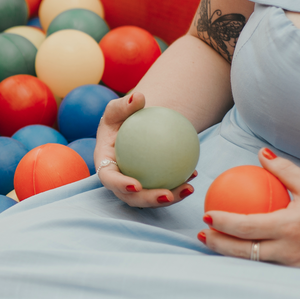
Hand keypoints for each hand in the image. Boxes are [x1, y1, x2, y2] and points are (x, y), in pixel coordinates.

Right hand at [96, 92, 195, 208]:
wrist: (132, 126)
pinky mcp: (150, 184)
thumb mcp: (118, 109)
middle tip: (168, 195)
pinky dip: (178, 184)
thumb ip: (125, 105)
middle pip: (131, 197)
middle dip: (149, 200)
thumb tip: (138, 97)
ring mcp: (134, 185)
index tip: (137, 186)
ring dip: (171, 197)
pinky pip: (164, 187)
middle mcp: (118, 179)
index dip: (120, 186)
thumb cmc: (121, 116)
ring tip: (188, 188)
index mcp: (105, 164)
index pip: (109, 178)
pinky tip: (194, 174)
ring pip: (151, 197)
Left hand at [199, 148, 299, 269]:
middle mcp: (287, 249)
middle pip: (242, 250)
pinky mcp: (294, 271)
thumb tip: (261, 154)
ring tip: (212, 241)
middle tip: (202, 232)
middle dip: (217, 243)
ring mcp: (290, 263)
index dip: (224, 222)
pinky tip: (237, 247)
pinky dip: (247, 256)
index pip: (247, 226)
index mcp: (289, 227)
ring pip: (251, 260)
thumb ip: (284, 170)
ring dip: (228, 252)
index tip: (207, 214)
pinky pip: (264, 263)